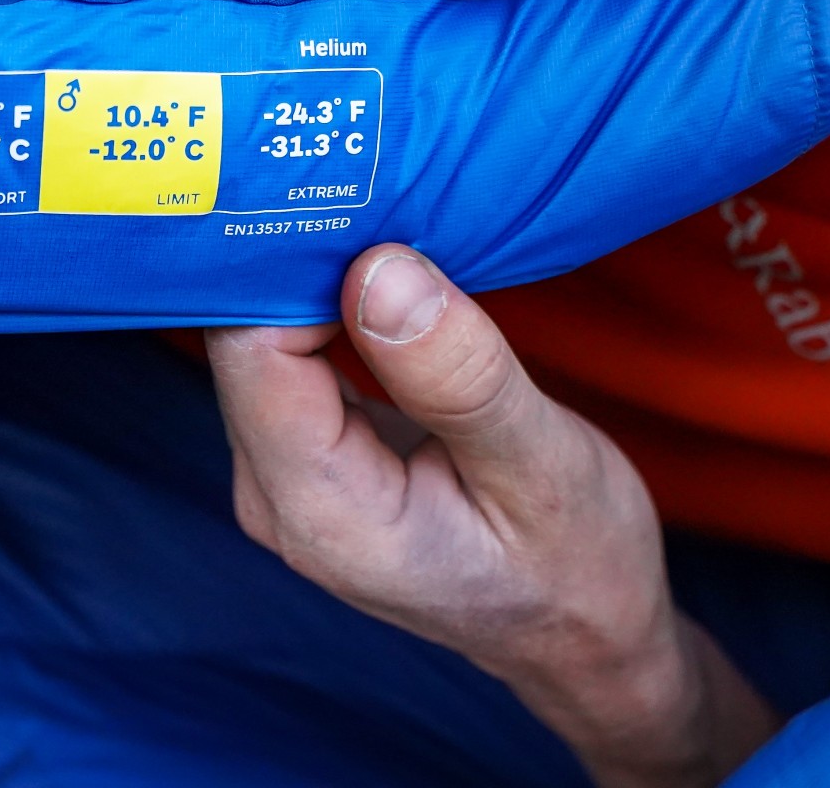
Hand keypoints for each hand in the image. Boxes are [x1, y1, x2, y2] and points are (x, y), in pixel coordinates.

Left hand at [207, 244, 775, 787]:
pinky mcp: (304, 454)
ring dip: (315, 282)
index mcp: (320, 511)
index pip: (253, 352)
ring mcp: (282, 477)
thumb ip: (456, 375)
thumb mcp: (545, 467)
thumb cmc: (580, 565)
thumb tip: (376, 271)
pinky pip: (288, 360)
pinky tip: (375, 268)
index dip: (293, 269)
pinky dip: (325, 308)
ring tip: (380, 216)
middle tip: (372, 188)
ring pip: (261, 345)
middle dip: (301, 266)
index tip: (357, 206)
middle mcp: (275, 496)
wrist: (586, 642)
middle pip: (243, 345)